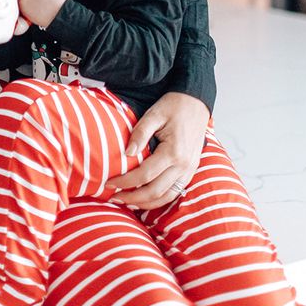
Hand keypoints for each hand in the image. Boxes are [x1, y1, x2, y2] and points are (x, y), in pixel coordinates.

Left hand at [105, 92, 208, 209]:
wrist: (196, 103)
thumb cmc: (174, 106)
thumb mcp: (154, 114)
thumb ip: (140, 134)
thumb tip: (127, 154)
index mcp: (174, 151)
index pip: (145, 175)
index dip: (125, 181)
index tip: (109, 183)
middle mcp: (184, 165)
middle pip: (155, 191)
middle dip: (132, 197)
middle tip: (114, 197)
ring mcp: (189, 170)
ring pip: (166, 197)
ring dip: (145, 203)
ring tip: (127, 201)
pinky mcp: (191, 171)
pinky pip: (175, 192)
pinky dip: (159, 199)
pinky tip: (145, 199)